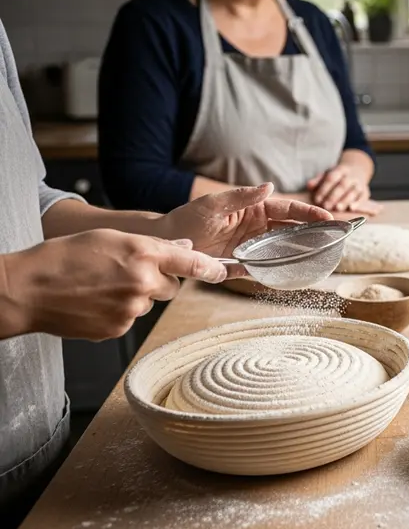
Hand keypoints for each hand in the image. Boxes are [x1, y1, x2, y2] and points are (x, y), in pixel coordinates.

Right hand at [0, 230, 225, 340]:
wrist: (28, 289)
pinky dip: (119, 312)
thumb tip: (184, 248)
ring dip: (136, 296)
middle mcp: (143, 281)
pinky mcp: (119, 329)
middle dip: (158, 281)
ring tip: (103, 287)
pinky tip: (96, 303)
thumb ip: (152, 245)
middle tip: (128, 273)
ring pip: (149, 303)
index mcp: (143, 253)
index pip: (191, 261)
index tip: (222, 272)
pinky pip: (131, 319)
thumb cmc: (64, 257)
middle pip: (171, 287)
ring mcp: (132, 308)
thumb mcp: (110, 237)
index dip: (210, 268)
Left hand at [157, 183, 331, 265]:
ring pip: (285, 249)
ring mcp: (254, 247)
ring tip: (323, 255)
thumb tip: (269, 186)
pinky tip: (296, 274)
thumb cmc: (188, 219)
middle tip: (336, 237)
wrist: (168, 243)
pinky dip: (281, 271)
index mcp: (255, 209)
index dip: (310, 213)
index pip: (289, 210)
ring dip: (304, 252)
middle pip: (294, 229)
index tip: (329, 217)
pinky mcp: (245, 264)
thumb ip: (242, 197)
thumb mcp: (214, 205)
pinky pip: (268, 268)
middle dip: (315, 232)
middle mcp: (259, 228)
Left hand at [307, 162, 371, 212]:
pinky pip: (362, 197)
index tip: (317, 199)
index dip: (324, 188)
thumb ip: (318, 181)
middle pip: (342, 185)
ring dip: (345, 200)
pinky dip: (358, 203)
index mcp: (340, 170)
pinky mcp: (365, 192)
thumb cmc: (338, 176)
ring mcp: (360, 183)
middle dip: (334, 196)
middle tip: (326, 206)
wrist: (358, 171)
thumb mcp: (328, 174)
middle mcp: (351, 176)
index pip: (331, 178)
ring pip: (353, 191)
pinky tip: (351, 209)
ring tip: (337, 208)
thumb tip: (308, 186)